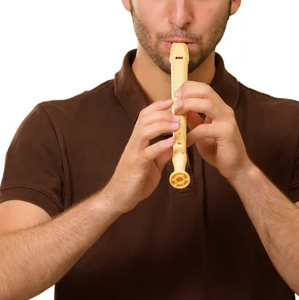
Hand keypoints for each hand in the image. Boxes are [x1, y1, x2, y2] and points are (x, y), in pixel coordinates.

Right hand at [104, 99, 178, 213]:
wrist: (119, 198)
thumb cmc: (135, 181)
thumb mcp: (152, 165)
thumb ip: (162, 153)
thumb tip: (175, 144)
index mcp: (138, 141)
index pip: (145, 116)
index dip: (157, 107)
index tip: (172, 101)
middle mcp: (134, 143)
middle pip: (145, 119)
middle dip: (163, 113)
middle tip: (179, 113)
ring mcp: (134, 153)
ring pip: (145, 131)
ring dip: (162, 126)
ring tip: (177, 125)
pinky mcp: (136, 166)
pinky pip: (148, 152)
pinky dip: (160, 146)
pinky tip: (172, 143)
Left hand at [174, 81, 251, 182]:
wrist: (236, 167)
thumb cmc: (218, 150)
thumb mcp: (202, 131)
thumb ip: (194, 120)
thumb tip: (181, 109)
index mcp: (219, 108)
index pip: (204, 88)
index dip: (189, 88)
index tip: (175, 95)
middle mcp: (225, 111)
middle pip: (206, 91)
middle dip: (188, 93)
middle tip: (175, 102)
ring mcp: (227, 121)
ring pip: (207, 104)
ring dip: (189, 106)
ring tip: (178, 113)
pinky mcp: (226, 133)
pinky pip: (204, 129)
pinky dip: (191, 134)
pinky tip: (185, 141)